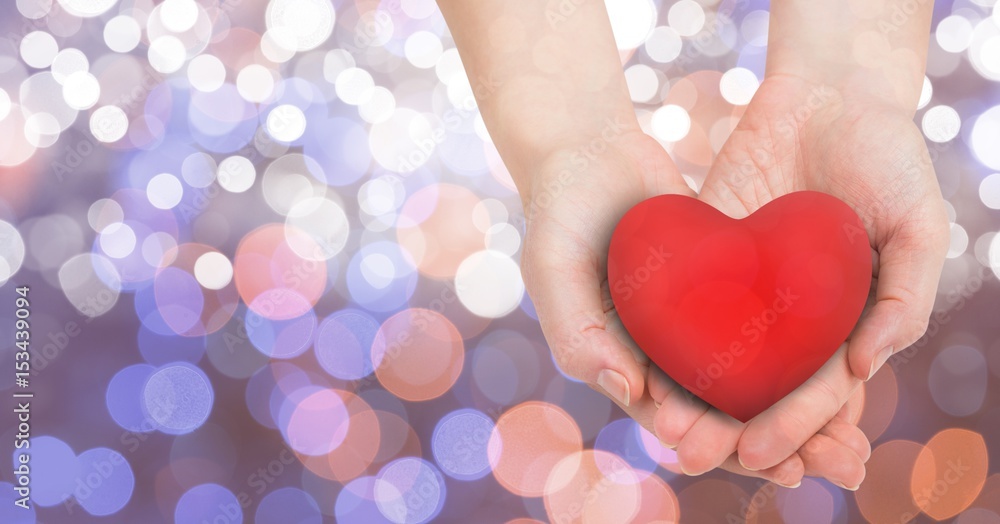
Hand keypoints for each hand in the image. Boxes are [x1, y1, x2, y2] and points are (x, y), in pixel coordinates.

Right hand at [520, 126, 870, 487]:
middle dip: (779, 440)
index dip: (722, 446)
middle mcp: (662, 350)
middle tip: (839, 463)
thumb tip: (631, 395)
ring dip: (800, 406)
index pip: (676, 420)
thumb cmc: (558, 213)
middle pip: (724, 407)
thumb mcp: (552, 271)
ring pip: (752, 372)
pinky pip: (764, 319)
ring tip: (854, 436)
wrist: (587, 149)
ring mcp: (694, 317)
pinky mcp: (721, 282)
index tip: (771, 462)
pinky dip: (801, 345)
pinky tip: (851, 359)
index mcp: (620, 363)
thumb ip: (578, 335)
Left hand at [692, 73, 947, 474]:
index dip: (796, 429)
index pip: (819, 392)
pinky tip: (641, 368)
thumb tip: (865, 368)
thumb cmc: (889, 155)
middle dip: (731, 426)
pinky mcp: (709, 253)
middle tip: (695, 454)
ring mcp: (748, 287)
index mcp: (845, 322)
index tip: (764, 456)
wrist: (830, 91)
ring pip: (716, 356)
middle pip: (760, 386)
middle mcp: (793, 316)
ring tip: (663, 428)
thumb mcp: (920, 224)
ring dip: (692, 397)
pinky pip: (684, 303)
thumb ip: (906, 296)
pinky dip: (666, 340)